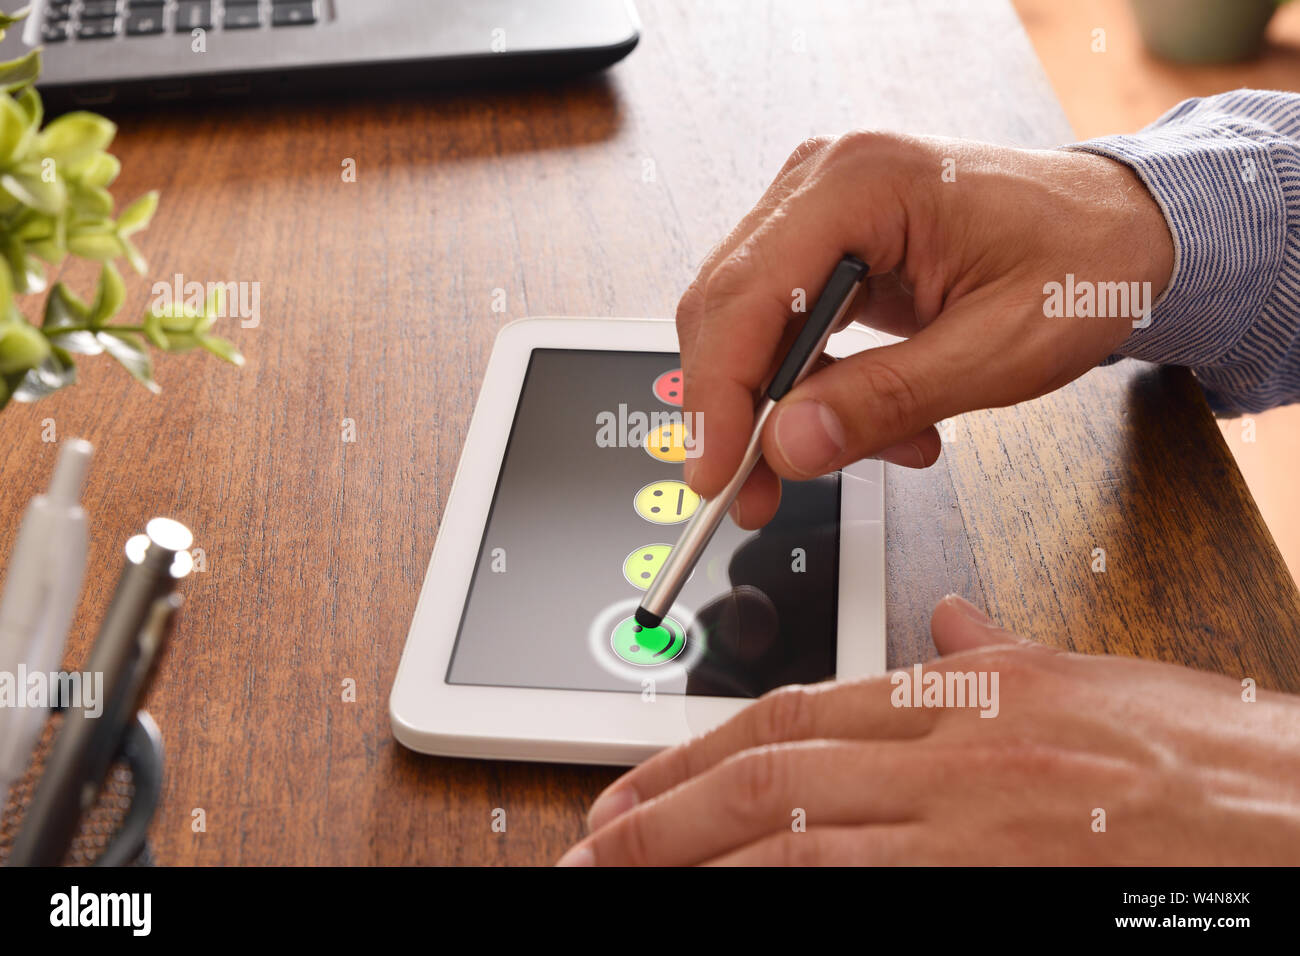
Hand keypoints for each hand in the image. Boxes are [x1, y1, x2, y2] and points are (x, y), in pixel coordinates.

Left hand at [558, 596, 1299, 864]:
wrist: (1291, 820)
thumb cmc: (1204, 756)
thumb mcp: (1088, 676)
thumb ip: (995, 653)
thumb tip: (947, 624)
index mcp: (967, 690)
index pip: (795, 713)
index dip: (698, 748)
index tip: (638, 780)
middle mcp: (955, 751)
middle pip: (773, 776)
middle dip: (668, 811)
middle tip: (597, 841)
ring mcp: (972, 827)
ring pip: (796, 843)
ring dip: (697, 863)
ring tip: (625, 878)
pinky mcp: (997, 886)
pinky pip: (860, 894)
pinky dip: (785, 899)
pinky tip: (738, 905)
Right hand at [678, 132, 1174, 527]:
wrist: (1121, 229)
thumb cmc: (1082, 264)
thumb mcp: (996, 352)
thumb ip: (884, 400)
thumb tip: (787, 447)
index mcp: (863, 183)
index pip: (746, 295)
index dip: (717, 395)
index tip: (716, 475)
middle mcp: (824, 181)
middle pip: (726, 308)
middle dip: (733, 412)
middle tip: (752, 495)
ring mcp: (820, 208)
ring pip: (746, 325)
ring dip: (779, 407)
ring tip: (856, 454)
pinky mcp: (828, 242)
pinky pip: (785, 326)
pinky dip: (812, 388)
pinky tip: (874, 421)